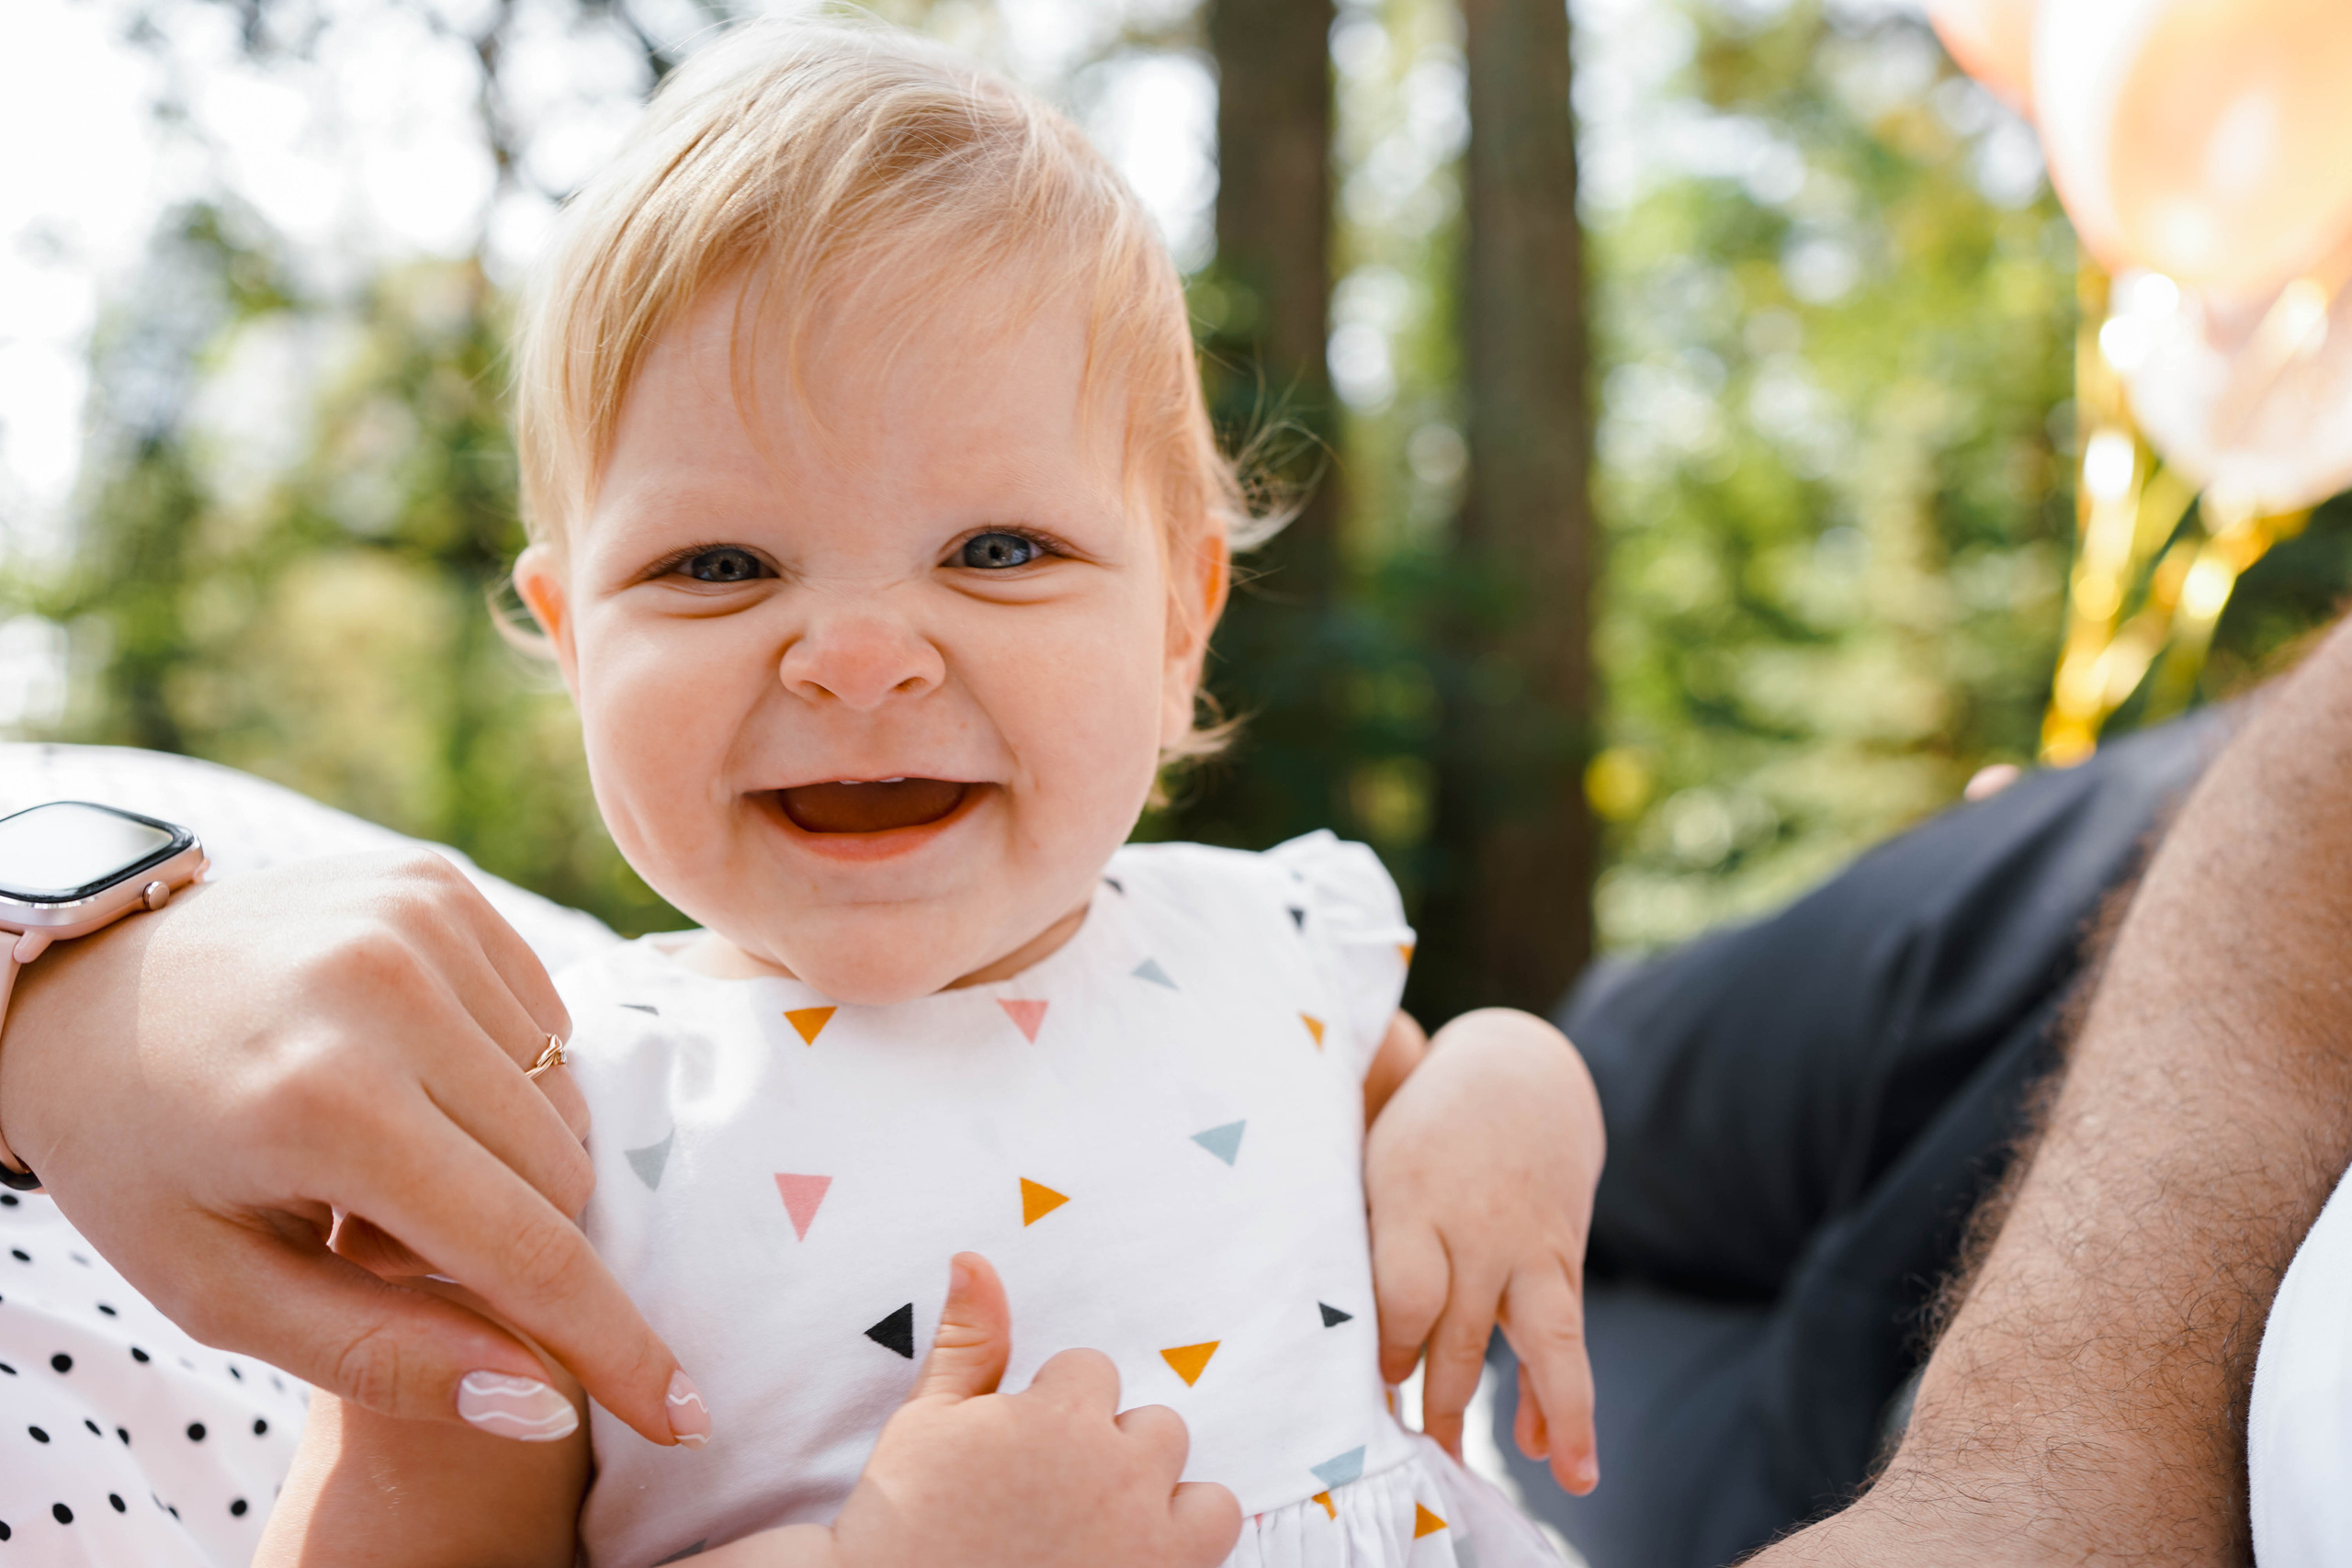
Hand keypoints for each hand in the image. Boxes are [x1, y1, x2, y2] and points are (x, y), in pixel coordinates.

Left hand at [0, 850, 691, 1445]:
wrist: (76, 983)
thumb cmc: (143, 1157)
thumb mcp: (221, 1291)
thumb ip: (383, 1356)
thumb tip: (543, 1405)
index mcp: (321, 1103)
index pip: (523, 1248)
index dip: (611, 1343)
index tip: (684, 1413)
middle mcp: (385, 990)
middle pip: (559, 1176)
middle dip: (516, 1240)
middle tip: (393, 1239)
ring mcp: (418, 918)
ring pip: (564, 1101)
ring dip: (510, 1159)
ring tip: (392, 1156)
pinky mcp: (437, 883)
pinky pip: (546, 1021)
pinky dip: (503, 1078)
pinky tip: (412, 1079)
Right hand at [811, 1253, 1239, 1567]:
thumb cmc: (903, 1528)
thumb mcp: (925, 1424)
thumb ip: (967, 1343)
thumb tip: (974, 1261)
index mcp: (1060, 1418)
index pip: (1093, 1373)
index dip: (1058, 1409)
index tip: (1026, 1454)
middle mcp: (1115, 1471)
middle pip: (1155, 1428)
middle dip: (1116, 1452)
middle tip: (1062, 1499)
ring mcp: (1145, 1536)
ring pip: (1198, 1487)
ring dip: (1162, 1499)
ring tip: (1105, 1532)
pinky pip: (1217, 1534)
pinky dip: (1186, 1543)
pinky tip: (1132, 1559)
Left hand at [1365, 1007, 1604, 1495]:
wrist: (1522, 1077)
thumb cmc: (1421, 1128)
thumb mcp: (1375, 1157)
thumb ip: (1357, 1233)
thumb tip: (1316, 1318)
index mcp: (1415, 1196)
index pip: (1407, 1288)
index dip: (1392, 1345)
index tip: (1371, 1386)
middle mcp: (1479, 1228)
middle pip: (1463, 1328)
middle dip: (1439, 1397)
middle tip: (1408, 1454)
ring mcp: (1527, 1249)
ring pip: (1544, 1338)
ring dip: (1551, 1413)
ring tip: (1557, 1479)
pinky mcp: (1560, 1265)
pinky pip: (1564, 1340)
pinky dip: (1562, 1398)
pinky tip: (1558, 1457)